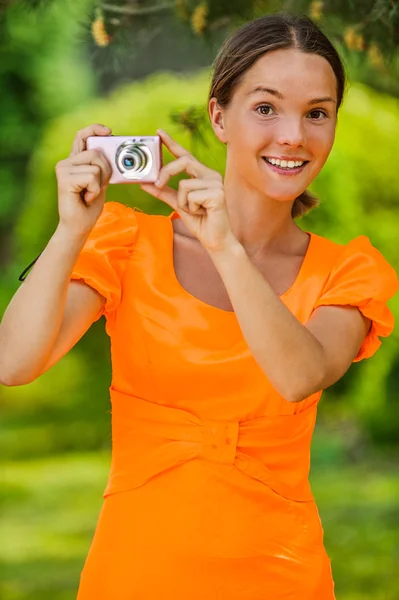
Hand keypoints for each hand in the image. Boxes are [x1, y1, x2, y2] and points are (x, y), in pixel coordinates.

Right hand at [55, 124, 112, 236]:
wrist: (78, 226)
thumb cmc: (89, 206)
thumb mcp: (101, 182)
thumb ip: (103, 167)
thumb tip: (114, 151)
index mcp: (75, 161)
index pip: (82, 136)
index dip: (95, 129)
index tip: (108, 131)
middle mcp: (66, 162)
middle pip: (96, 153)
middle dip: (106, 171)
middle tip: (97, 187)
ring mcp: (63, 169)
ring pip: (96, 165)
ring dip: (100, 183)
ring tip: (89, 194)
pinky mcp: (64, 178)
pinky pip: (92, 176)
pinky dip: (95, 190)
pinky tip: (85, 198)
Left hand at [140, 129, 238, 253]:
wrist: (215, 239)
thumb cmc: (200, 221)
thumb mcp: (177, 204)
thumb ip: (163, 192)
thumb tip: (145, 183)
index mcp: (202, 174)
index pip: (185, 155)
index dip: (172, 143)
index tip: (159, 132)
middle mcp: (210, 175)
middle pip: (183, 162)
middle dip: (166, 173)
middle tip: (157, 184)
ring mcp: (216, 183)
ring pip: (184, 185)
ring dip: (183, 203)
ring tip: (196, 211)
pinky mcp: (217, 194)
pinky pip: (191, 196)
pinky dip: (191, 208)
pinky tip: (203, 213)